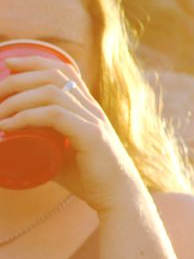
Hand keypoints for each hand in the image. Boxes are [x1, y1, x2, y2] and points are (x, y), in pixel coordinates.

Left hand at [0, 56, 147, 212]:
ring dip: (18, 98)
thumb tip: (10, 145)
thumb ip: (44, 145)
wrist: (118, 197)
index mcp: (88, 107)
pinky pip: (55, 116)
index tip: (8, 63)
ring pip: (52, 92)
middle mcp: (92, 108)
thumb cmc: (90, 178)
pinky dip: (27, 116)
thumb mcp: (63, 154)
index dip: (35, 62)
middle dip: (18, 79)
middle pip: (53, 76)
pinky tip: (8, 125)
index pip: (64, 70)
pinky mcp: (91, 136)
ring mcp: (92, 120)